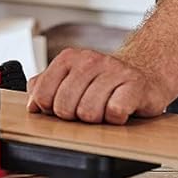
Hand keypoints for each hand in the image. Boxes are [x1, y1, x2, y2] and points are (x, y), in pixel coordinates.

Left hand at [26, 48, 172, 124]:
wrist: (145, 74)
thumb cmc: (104, 83)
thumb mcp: (70, 80)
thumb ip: (44, 88)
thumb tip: (32, 105)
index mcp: (69, 58)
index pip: (42, 95)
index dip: (49, 110)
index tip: (61, 109)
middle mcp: (90, 60)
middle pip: (64, 107)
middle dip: (74, 117)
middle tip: (87, 110)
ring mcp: (113, 70)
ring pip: (88, 112)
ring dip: (97, 119)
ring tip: (104, 109)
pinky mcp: (134, 84)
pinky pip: (115, 112)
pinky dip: (116, 118)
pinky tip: (120, 111)